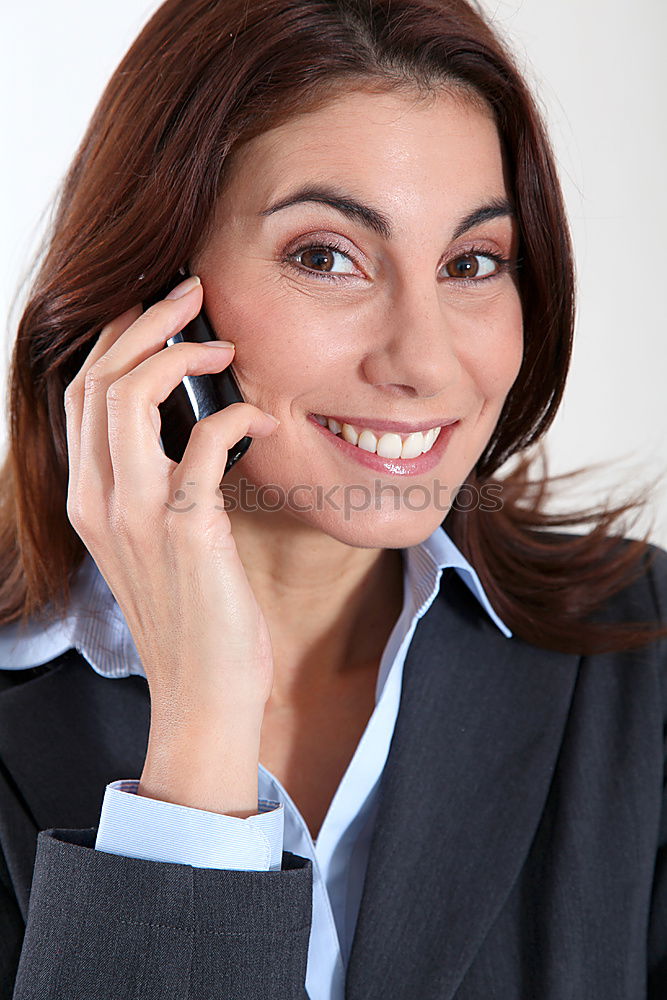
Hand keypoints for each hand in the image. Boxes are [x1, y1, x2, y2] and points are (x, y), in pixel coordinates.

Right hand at [63, 275, 279, 812]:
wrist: (203, 693)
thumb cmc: (192, 615)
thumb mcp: (154, 543)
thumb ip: (152, 485)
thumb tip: (186, 427)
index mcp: (87, 499)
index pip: (81, 392)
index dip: (117, 338)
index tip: (159, 309)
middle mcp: (98, 500)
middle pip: (98, 378)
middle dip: (144, 322)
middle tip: (193, 294)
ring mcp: (136, 514)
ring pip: (129, 395)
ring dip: (180, 354)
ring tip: (225, 347)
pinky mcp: (185, 529)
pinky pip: (200, 443)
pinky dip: (236, 418)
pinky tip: (265, 423)